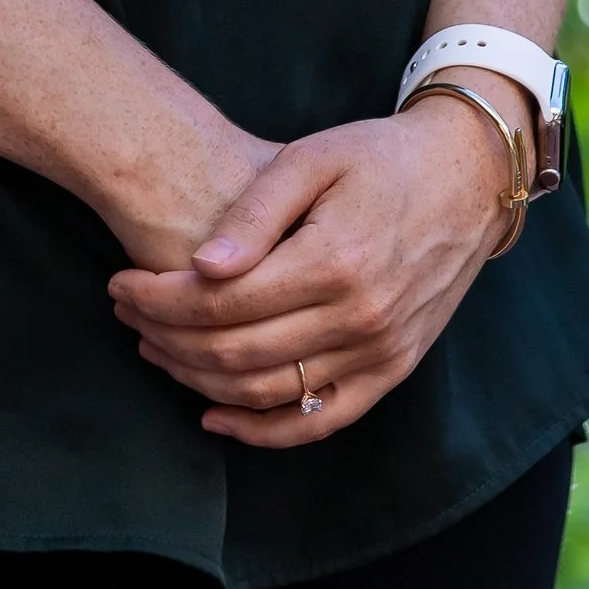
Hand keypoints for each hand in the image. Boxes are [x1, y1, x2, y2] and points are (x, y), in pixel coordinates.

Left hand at [107, 91, 516, 446]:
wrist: (467, 178)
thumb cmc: (380, 157)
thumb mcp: (312, 157)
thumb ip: (254, 211)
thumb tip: (202, 266)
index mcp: (334, 261)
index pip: (220, 304)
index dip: (158, 300)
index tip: (122, 284)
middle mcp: (359, 319)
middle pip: (234, 353)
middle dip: (165, 337)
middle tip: (126, 313)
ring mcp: (379, 353)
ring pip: (265, 393)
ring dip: (197, 380)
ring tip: (156, 348)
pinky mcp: (391, 372)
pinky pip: (318, 422)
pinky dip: (261, 431)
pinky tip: (213, 415)